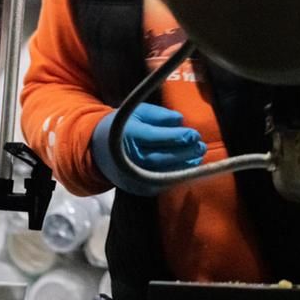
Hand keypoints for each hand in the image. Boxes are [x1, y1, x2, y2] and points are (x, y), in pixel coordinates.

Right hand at [90, 103, 206, 195]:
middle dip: (184, 153)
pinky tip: (189, 167)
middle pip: (160, 158)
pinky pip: (160, 184)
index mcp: (128, 135)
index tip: (194, 134)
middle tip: (200, 146)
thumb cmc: (125, 125)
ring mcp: (131, 176)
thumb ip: (159, 115)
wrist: (98, 148)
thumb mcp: (139, 112)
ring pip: (161, 173)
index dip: (177, 137)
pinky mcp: (137, 187)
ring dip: (184, 166)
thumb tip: (180, 120)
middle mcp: (128, 158)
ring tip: (198, 155)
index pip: (154, 138)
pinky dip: (176, 176)